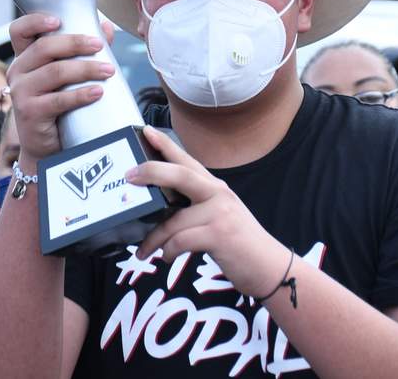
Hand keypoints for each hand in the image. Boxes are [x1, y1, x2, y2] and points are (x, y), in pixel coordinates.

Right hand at [7, 13, 118, 158]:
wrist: (47, 147)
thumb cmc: (59, 106)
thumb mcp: (68, 75)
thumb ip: (84, 49)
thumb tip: (105, 26)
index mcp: (25, 58)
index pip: (19, 30)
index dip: (35, 21)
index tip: (58, 20)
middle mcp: (18, 72)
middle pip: (44, 47)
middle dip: (75, 43)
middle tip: (99, 46)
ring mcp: (21, 92)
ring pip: (55, 72)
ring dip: (86, 69)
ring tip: (109, 70)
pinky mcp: (30, 113)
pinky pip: (58, 99)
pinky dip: (81, 94)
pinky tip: (98, 92)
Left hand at [125, 126, 288, 298]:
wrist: (269, 267)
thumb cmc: (238, 243)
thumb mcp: (218, 216)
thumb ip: (193, 208)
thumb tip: (158, 211)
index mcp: (215, 188)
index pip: (187, 160)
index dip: (166, 145)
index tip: (146, 131)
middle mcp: (218, 194)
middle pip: (181, 175)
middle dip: (153, 172)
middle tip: (129, 175)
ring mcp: (220, 213)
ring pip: (174, 220)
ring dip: (154, 239)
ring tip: (143, 251)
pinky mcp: (219, 235)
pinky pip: (180, 241)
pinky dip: (168, 251)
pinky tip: (167, 257)